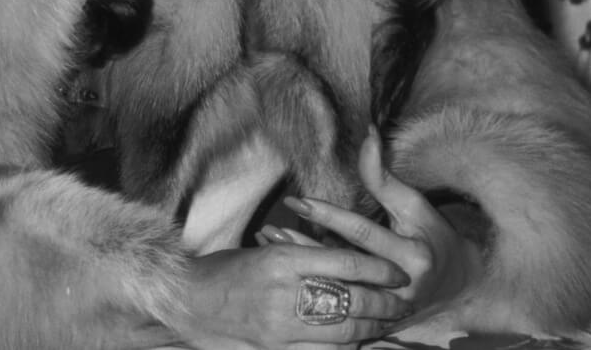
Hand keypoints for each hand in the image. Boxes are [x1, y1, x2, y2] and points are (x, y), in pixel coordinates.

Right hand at [175, 241, 412, 349]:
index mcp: (282, 259)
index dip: (379, 271)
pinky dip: (345, 349)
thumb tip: (347, 263)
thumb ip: (303, 255)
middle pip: (352, 300)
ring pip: (343, 331)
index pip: (346, 264)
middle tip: (403, 303)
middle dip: (385, 304)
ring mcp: (280, 325)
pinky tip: (357, 344)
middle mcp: (284, 292)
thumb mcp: (263, 250)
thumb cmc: (223, 270)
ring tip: (387, 324)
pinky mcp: (274, 348)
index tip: (398, 275)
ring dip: (372, 329)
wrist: (186, 299)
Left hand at [275, 127, 485, 326]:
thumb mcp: (415, 206)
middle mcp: (400, 288)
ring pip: (335, 291)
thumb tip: (368, 133)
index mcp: (412, 257)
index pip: (362, 233)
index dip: (328, 215)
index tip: (295, 201)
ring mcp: (388, 312)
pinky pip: (336, 308)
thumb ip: (384, 177)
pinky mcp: (377, 325)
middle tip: (268, 230)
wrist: (460, 287)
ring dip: (299, 270)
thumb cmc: (434, 238)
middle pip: (342, 266)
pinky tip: (285, 275)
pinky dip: (310, 290)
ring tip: (268, 248)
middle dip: (302, 247)